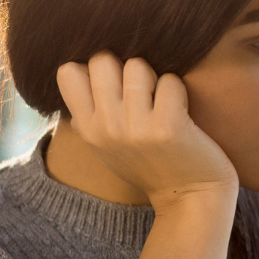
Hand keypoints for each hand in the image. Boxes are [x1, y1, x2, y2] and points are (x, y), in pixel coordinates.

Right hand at [56, 52, 238, 207]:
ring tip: (161, 102)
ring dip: (154, 78)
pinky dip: (178, 91)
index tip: (113, 85)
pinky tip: (181, 112)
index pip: (68, 72)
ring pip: (137, 65)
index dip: (93, 68)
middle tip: (142, 91)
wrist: (190, 198)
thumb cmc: (150, 163)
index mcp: (87, 129)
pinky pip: (170, 81)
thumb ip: (90, 111)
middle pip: (102, 59)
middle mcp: (107, 128)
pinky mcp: (168, 126)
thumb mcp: (106, 144)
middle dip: (125, 67)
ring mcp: (136, 128)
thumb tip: (75, 67)